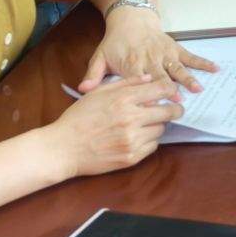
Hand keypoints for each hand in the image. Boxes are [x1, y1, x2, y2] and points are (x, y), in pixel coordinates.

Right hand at [47, 76, 184, 177]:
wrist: (62, 148)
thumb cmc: (78, 117)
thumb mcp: (99, 92)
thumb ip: (126, 83)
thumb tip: (149, 78)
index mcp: (124, 99)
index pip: (163, 89)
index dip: (171, 89)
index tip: (171, 92)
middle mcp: (132, 119)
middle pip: (169, 111)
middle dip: (173, 109)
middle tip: (171, 109)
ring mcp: (132, 140)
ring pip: (161, 129)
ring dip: (157, 125)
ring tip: (144, 124)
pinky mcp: (131, 158)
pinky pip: (153, 146)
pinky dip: (148, 141)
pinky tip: (136, 137)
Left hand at [81, 8, 215, 93]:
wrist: (130, 18)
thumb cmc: (115, 42)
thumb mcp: (100, 57)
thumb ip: (93, 75)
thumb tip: (83, 90)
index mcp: (131, 65)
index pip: (140, 82)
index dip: (148, 94)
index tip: (155, 107)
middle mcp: (150, 60)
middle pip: (161, 77)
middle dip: (170, 91)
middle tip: (180, 105)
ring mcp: (164, 54)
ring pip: (177, 68)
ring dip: (188, 79)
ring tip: (198, 89)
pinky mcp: (174, 48)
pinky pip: (190, 56)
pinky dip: (202, 62)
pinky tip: (215, 69)